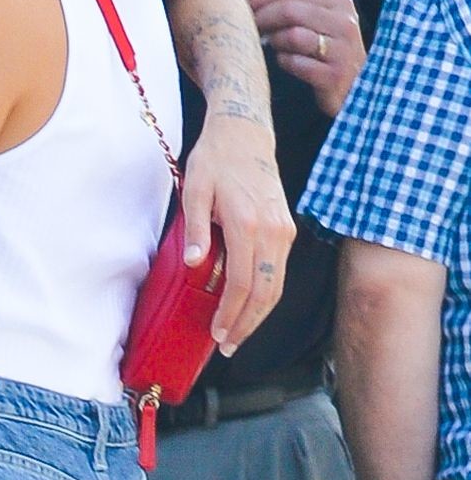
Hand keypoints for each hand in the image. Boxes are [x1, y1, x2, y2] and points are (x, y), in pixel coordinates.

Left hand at [181, 113, 294, 354]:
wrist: (244, 133)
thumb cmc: (215, 160)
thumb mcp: (195, 190)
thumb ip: (196, 229)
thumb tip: (194, 265)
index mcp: (247, 224)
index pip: (242, 283)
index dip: (231, 313)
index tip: (217, 334)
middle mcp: (272, 231)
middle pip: (265, 291)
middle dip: (247, 323)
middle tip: (228, 346)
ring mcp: (284, 229)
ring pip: (277, 285)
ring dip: (259, 314)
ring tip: (238, 334)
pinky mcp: (286, 228)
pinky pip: (279, 271)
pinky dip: (266, 294)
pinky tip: (250, 307)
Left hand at [247, 0, 365, 117]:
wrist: (356, 91)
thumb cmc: (328, 54)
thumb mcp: (321, 24)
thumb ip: (295, 8)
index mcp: (339, 3)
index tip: (241, 1)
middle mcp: (344, 23)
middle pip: (291, 9)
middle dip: (262, 16)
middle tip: (246, 25)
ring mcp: (342, 49)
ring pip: (293, 35)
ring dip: (274, 40)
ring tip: (271, 45)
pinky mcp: (334, 75)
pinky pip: (296, 63)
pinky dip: (284, 61)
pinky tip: (285, 62)